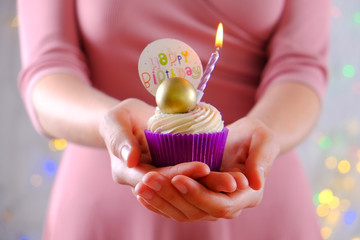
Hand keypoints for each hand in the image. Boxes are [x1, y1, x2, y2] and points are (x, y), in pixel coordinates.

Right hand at [99, 98, 231, 219]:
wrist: (131, 121)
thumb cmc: (121, 117)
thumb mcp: (116, 119)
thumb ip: (120, 138)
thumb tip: (131, 159)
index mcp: (127, 172)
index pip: (155, 178)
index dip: (178, 173)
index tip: (202, 167)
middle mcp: (143, 182)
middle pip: (174, 187)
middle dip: (202, 185)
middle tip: (229, 182)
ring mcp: (159, 180)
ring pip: (184, 189)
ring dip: (209, 186)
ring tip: (234, 182)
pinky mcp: (171, 174)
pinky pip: (189, 182)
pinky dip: (207, 181)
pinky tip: (228, 179)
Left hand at [135, 117, 278, 220]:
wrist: (244, 138)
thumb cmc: (255, 136)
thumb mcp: (262, 140)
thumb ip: (261, 160)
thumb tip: (254, 182)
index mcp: (246, 195)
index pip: (220, 204)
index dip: (198, 194)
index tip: (177, 178)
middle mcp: (229, 204)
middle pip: (197, 211)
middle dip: (172, 197)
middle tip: (149, 181)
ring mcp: (211, 203)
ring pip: (183, 212)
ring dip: (161, 201)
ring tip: (140, 186)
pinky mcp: (198, 198)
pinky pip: (177, 206)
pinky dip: (159, 202)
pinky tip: (142, 192)